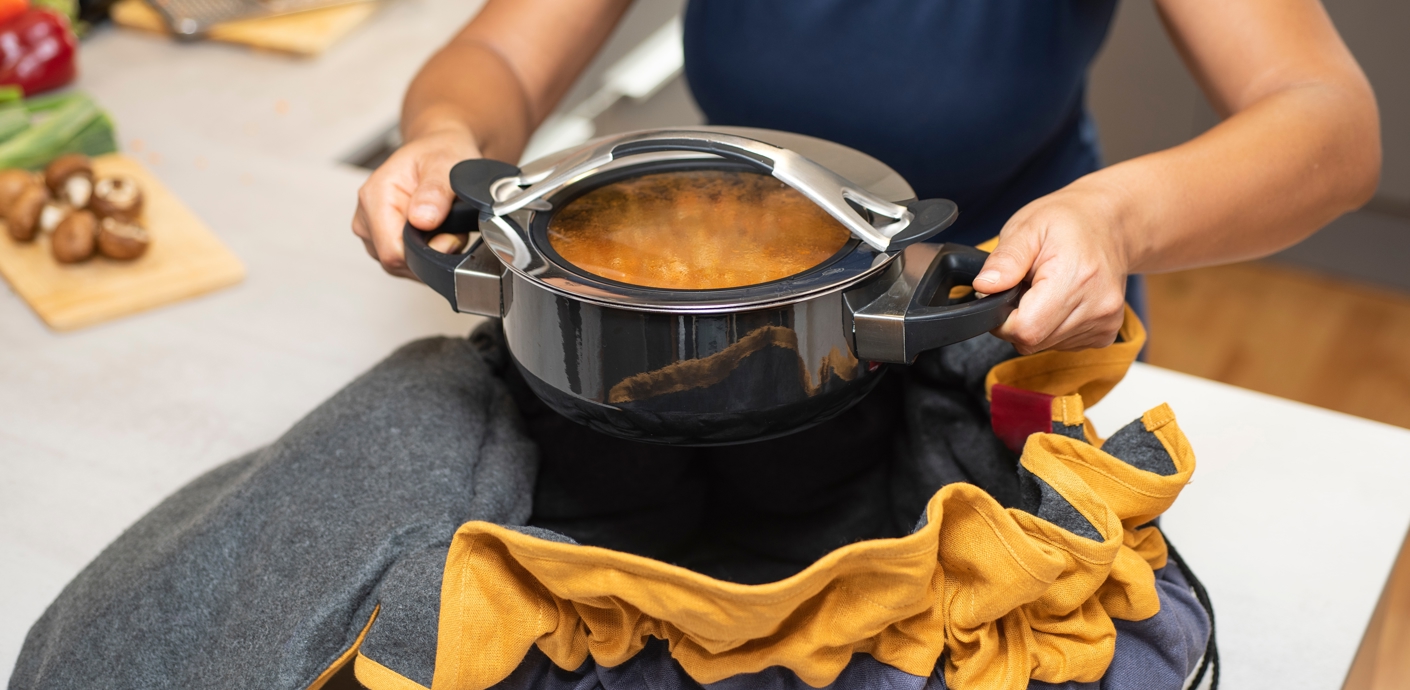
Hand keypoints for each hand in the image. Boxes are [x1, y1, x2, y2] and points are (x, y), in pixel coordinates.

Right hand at [352, 126, 481, 277]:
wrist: (438, 151)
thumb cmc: (439, 153)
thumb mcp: (446, 164)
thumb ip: (435, 193)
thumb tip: (423, 219)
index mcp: (375, 196)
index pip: (392, 251)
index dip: (425, 255)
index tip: (449, 239)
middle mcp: (366, 215)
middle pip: (397, 261)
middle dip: (429, 254)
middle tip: (452, 229)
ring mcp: (371, 231)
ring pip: (402, 265)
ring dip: (428, 253)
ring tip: (443, 226)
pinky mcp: (381, 240)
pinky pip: (404, 261)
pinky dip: (424, 253)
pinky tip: (434, 233)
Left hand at [972, 179, 1131, 354]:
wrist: (1110, 224)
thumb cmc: (1068, 221)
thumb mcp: (1027, 228)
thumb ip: (1004, 260)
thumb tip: (984, 287)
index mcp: (1076, 278)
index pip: (1026, 328)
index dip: (1002, 319)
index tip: (1003, 295)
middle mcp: (1098, 305)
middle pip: (1034, 341)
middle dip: (1018, 319)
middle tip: (1026, 286)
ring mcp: (1106, 322)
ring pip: (1046, 345)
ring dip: (1036, 322)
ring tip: (1046, 289)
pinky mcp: (1107, 333)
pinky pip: (1063, 344)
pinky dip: (1053, 327)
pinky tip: (1061, 300)